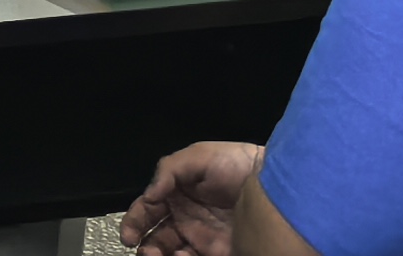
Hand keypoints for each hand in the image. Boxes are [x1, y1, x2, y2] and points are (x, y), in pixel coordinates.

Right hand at [122, 139, 260, 252]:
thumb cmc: (235, 166)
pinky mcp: (218, 252)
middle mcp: (185, 218)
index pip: (148, 209)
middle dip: (145, 246)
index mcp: (176, 194)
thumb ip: (169, 170)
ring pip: (171, 251)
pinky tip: (182, 255)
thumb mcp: (200, 156)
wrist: (274, 186)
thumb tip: (149, 195)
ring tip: (157, 255)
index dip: (134, 222)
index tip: (128, 236)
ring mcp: (202, 238)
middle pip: (156, 236)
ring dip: (159, 254)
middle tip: (144, 251)